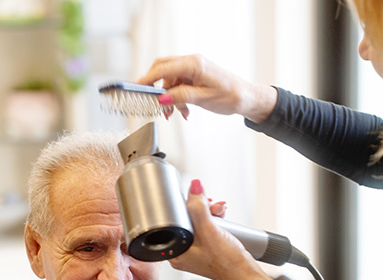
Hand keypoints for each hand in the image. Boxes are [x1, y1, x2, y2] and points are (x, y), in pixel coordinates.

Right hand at [136, 54, 277, 122]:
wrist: (246, 98)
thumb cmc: (231, 96)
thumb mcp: (203, 99)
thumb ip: (181, 97)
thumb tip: (163, 98)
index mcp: (194, 64)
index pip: (164, 69)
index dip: (147, 79)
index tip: (136, 88)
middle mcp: (192, 62)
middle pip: (163, 69)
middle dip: (156, 88)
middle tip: (154, 103)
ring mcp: (193, 68)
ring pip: (170, 81)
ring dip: (170, 98)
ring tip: (176, 114)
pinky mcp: (195, 76)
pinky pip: (178, 85)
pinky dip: (177, 98)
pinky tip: (184, 111)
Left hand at [172, 180, 294, 279]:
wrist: (245, 275)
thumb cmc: (227, 261)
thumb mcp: (210, 230)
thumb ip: (199, 208)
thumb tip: (193, 186)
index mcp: (174, 252)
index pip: (172, 220)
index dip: (185, 205)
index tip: (196, 198)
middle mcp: (180, 253)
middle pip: (185, 220)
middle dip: (201, 208)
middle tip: (213, 204)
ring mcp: (193, 252)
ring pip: (196, 223)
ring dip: (209, 213)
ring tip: (221, 210)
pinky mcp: (204, 251)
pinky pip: (204, 230)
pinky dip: (213, 222)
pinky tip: (221, 217)